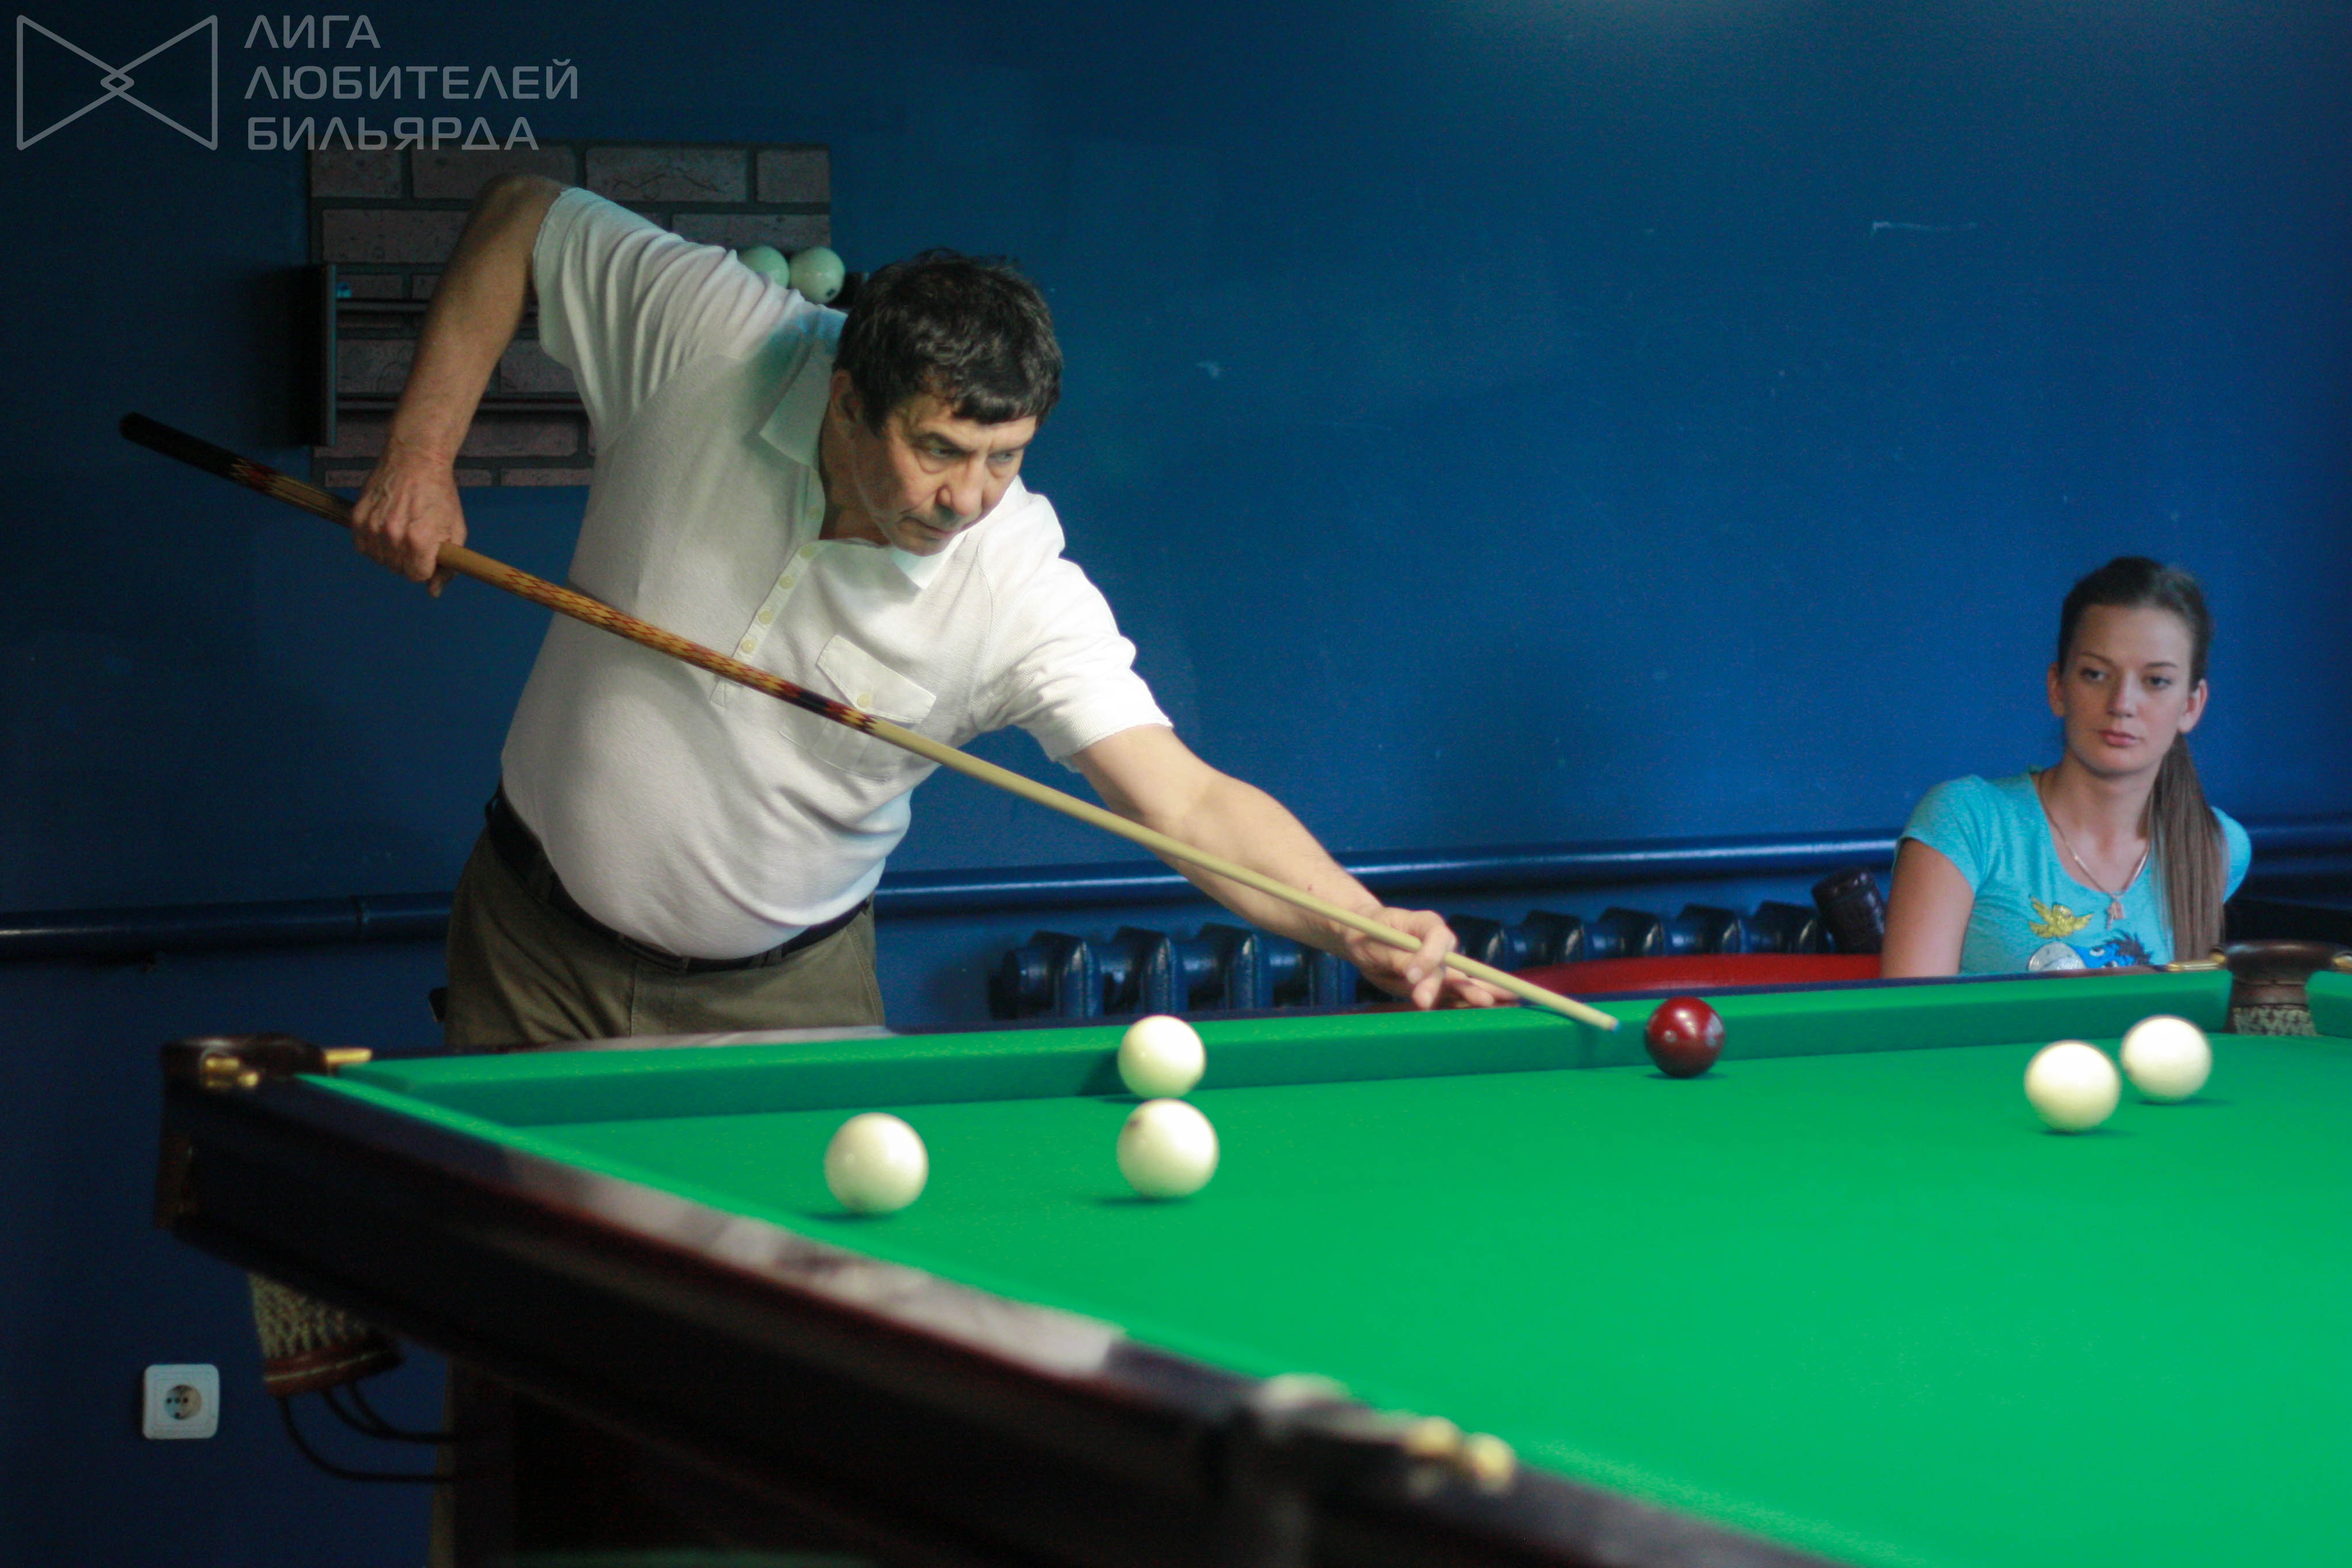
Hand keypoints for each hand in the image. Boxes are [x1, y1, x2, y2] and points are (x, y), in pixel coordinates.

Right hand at [350, 435, 466, 594]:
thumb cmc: (440, 494)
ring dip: (391, 551)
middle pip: (398, 569)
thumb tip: (433, 592)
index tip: (429, 552)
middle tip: (416, 535)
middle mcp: (392, 536)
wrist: (416, 460)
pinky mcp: (358, 517)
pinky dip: (374, 543)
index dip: (426, 566)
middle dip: (410, 559)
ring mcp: (372, 527)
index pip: (417, 576)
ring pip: (380, 560)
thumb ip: (447, 566)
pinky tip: (386, 527)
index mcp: (419, 541)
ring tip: (402, 528)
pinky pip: (362, 547)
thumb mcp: (455, 530)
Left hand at [1344, 907, 1512, 1009]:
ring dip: (1477, 992)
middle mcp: (1438, 943)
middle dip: (1462, 985)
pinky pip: (1452, 992)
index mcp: (1424, 923)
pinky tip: (1492, 1006)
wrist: (1362, 940)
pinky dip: (1467, 1001)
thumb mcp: (1376, 944)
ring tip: (1499, 1002)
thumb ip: (1398, 958)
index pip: (1439, 936)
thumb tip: (1417, 976)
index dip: (1431, 956)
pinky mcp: (1435, 982)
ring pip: (1461, 979)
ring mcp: (1440, 964)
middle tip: (1481, 1002)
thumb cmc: (1367, 934)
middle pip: (1454, 964)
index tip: (1412, 975)